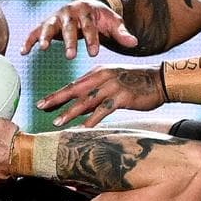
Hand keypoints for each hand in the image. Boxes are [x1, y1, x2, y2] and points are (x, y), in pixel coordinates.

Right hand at [21, 0, 138, 58]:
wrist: (87, 8)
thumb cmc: (101, 19)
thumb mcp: (113, 23)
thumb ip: (122, 33)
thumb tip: (134, 43)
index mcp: (87, 10)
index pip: (90, 26)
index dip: (92, 39)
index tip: (94, 54)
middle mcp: (69, 11)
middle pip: (69, 26)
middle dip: (69, 41)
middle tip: (70, 56)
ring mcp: (56, 16)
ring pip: (49, 26)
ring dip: (45, 37)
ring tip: (43, 49)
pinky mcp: (46, 23)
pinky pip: (35, 31)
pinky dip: (29, 40)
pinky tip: (23, 52)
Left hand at [36, 64, 163, 126]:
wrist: (160, 79)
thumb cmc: (136, 83)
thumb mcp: (112, 83)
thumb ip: (96, 93)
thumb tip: (80, 108)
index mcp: (98, 72)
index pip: (73, 85)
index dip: (57, 94)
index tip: (42, 102)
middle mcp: (102, 77)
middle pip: (75, 89)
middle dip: (56, 99)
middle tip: (41, 107)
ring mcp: (112, 86)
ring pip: (87, 100)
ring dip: (71, 112)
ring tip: (58, 121)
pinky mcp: (122, 97)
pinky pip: (104, 109)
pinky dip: (93, 119)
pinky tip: (84, 128)